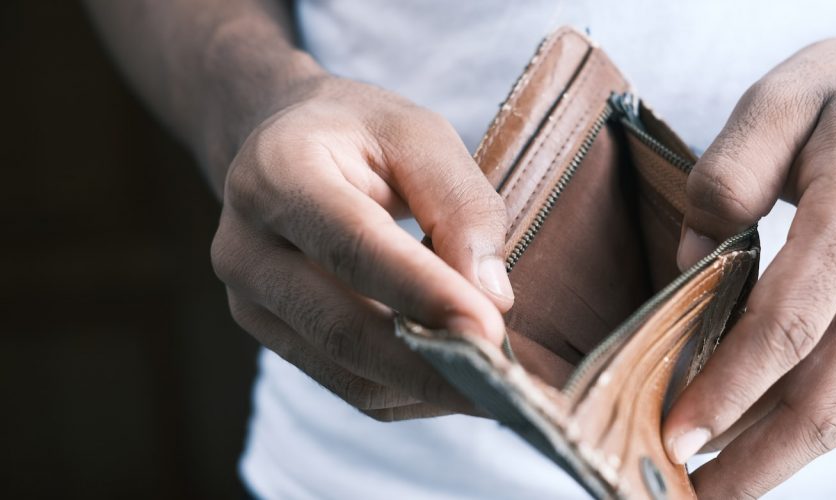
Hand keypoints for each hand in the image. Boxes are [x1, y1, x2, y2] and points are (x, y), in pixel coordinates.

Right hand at [211, 75, 513, 420]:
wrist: (281, 145)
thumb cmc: (360, 134)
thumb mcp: (420, 135)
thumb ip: (461, 205)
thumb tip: (492, 298)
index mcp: (278, 173)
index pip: (354, 246)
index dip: (424, 294)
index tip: (490, 330)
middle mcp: (247, 246)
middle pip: (342, 328)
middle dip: (431, 365)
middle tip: (505, 383)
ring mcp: (249, 302)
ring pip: (347, 373)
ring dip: (427, 387)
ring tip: (494, 384)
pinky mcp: (271, 337)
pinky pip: (348, 387)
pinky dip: (410, 392)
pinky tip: (455, 377)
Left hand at [663, 2, 835, 496]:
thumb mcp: (782, 97)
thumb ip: (728, 174)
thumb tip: (691, 261)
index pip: (790, 325)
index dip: (731, 388)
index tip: (675, 435)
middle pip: (827, 397)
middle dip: (756, 463)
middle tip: (687, 499)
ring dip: (775, 455)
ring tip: (709, 484)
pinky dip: (794, 414)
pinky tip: (744, 426)